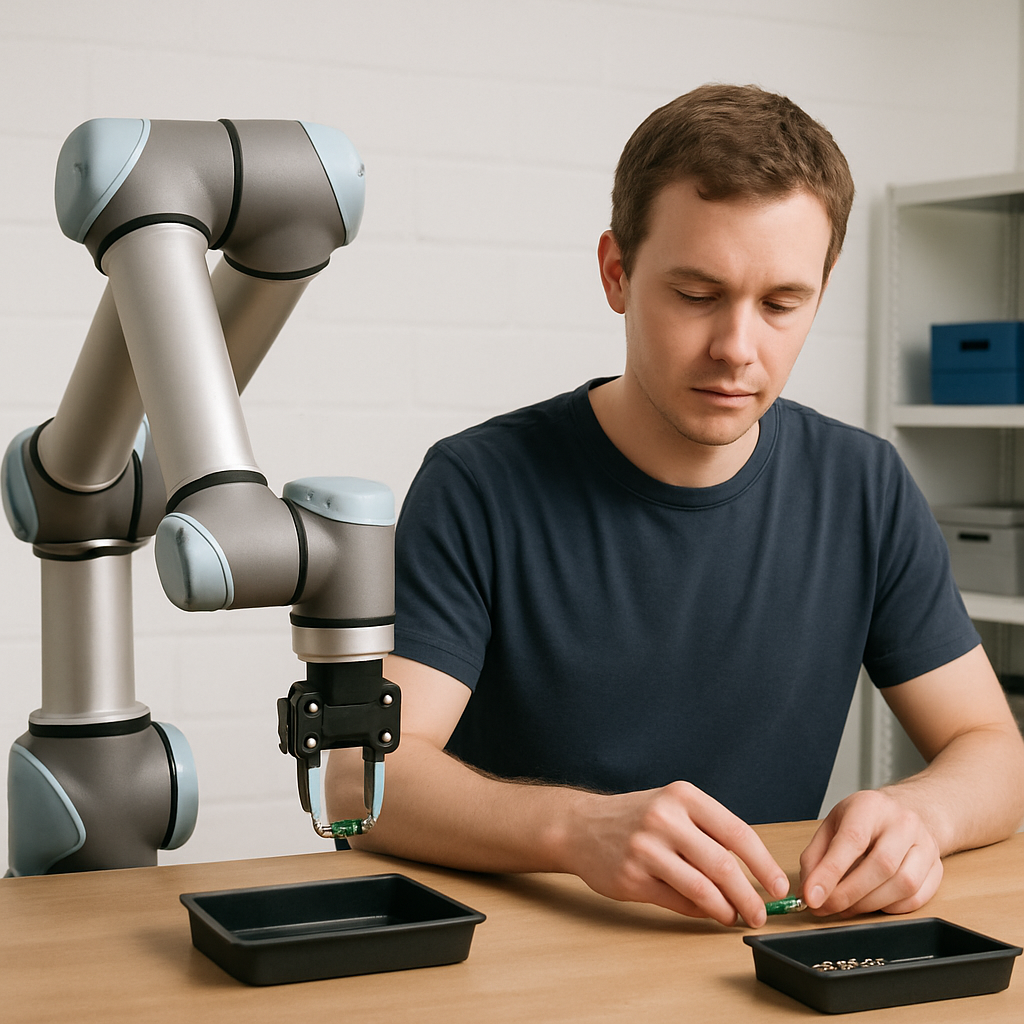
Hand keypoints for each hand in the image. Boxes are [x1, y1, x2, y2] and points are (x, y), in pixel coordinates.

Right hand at [565, 781, 790, 926]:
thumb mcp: (672, 807)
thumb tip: (752, 874)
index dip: (764, 864)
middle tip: (761, 913)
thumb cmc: (636, 818)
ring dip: (727, 909)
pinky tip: (708, 913)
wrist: (581, 825)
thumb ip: (708, 833)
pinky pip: (678, 901)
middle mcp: (664, 818)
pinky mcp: (632, 877)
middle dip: (749, 895)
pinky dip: (700, 912)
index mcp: (683, 796)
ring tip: (736, 917)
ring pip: (702, 888)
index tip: (778, 886)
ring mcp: (646, 848)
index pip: (737, 832)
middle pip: (722, 865)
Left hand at [799, 789, 942, 916]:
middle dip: (848, 894)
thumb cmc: (865, 820)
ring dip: (868, 905)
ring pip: (902, 885)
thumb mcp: (833, 825)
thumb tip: (807, 891)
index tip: (812, 896)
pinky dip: (890, 908)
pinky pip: (916, 899)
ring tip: (845, 907)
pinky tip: (872, 903)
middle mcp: (903, 823)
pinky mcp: (937, 869)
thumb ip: (816, 856)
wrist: (906, 813)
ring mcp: (925, 846)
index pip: (852, 839)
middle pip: (880, 865)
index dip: (830, 872)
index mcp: (870, 806)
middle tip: (825, 907)